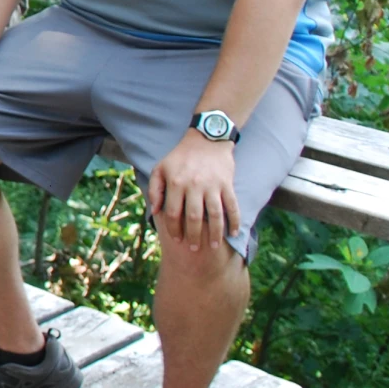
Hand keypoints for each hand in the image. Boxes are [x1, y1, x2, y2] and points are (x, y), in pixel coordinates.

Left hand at [149, 132, 241, 250]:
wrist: (207, 139)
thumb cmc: (181, 156)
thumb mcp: (161, 168)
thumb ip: (155, 189)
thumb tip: (154, 211)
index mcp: (175, 183)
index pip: (173, 213)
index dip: (174, 229)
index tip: (176, 240)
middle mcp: (194, 185)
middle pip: (194, 218)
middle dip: (193, 236)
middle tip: (194, 249)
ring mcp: (213, 185)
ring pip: (215, 215)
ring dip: (214, 233)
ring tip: (212, 246)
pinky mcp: (227, 184)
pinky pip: (232, 206)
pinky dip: (234, 221)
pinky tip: (232, 233)